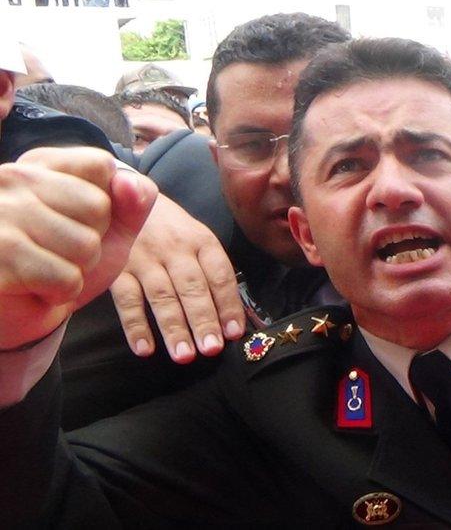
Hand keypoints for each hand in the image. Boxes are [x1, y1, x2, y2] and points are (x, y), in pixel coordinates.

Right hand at [0, 147, 156, 349]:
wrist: (26, 310)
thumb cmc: (66, 260)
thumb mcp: (113, 227)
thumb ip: (134, 200)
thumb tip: (127, 183)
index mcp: (41, 164)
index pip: (101, 165)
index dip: (106, 205)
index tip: (77, 221)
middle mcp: (13, 178)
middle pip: (97, 206)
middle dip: (93, 241)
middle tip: (60, 250)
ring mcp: (1, 214)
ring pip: (84, 245)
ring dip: (78, 270)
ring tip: (49, 268)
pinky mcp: (0, 254)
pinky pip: (65, 278)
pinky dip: (61, 292)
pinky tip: (37, 288)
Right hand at [110, 194, 244, 363]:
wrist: (125, 194)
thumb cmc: (170, 228)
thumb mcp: (196, 238)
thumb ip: (211, 273)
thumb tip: (231, 320)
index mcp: (202, 241)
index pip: (220, 275)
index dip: (228, 304)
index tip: (234, 332)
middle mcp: (175, 249)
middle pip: (192, 287)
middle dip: (203, 320)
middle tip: (211, 349)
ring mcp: (145, 258)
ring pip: (162, 296)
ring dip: (174, 327)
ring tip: (185, 355)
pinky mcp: (117, 268)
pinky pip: (127, 299)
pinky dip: (135, 325)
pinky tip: (145, 349)